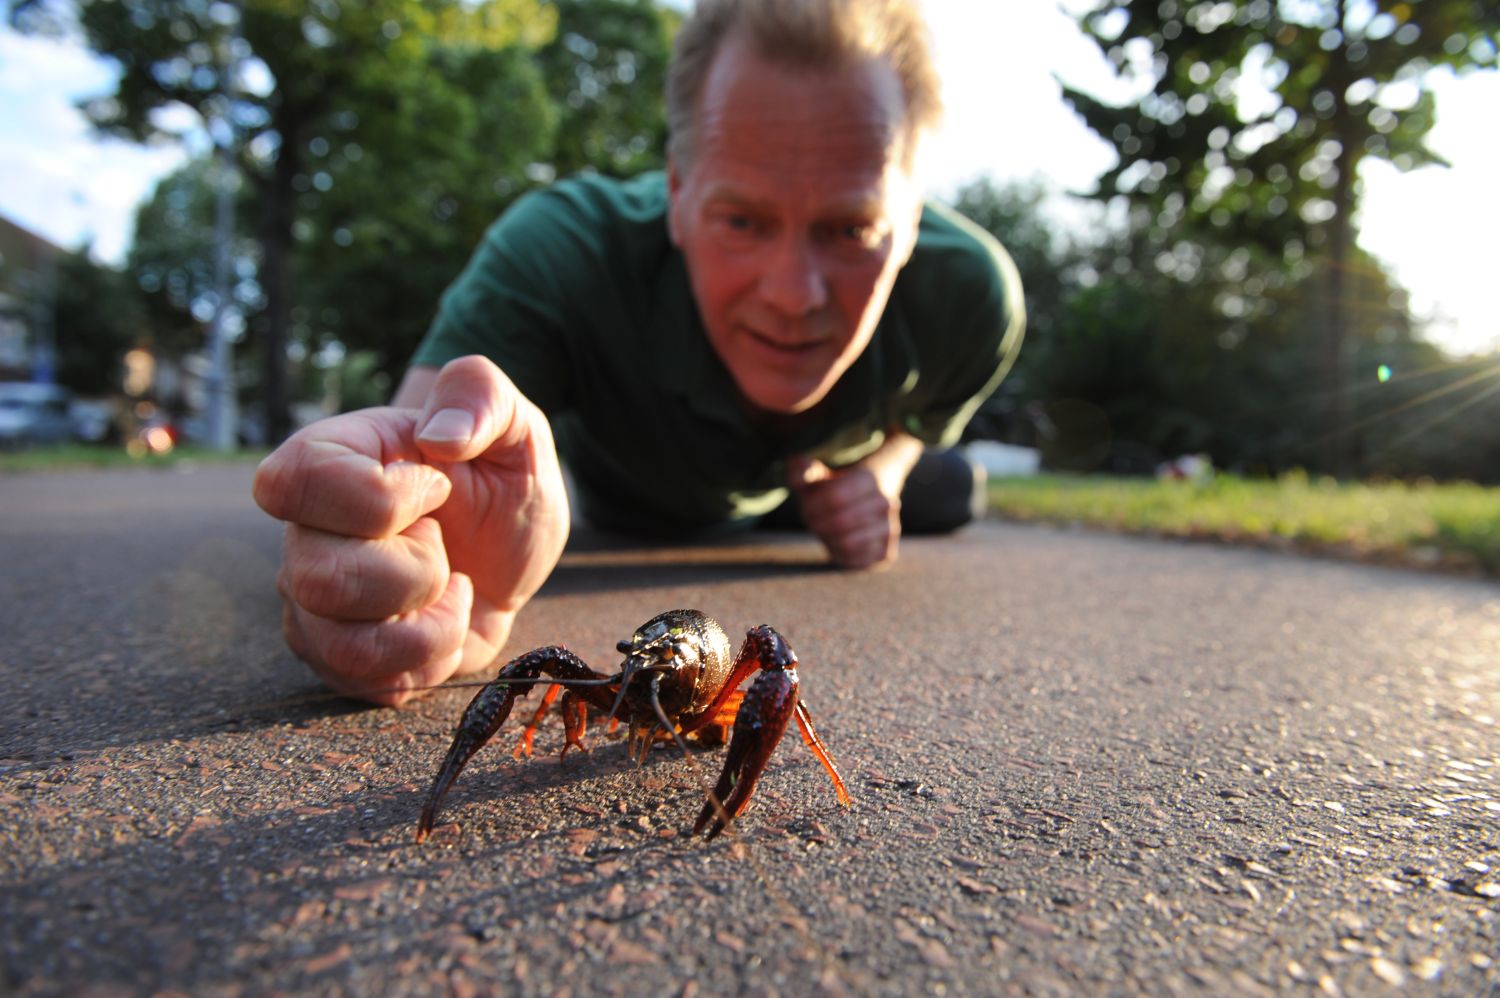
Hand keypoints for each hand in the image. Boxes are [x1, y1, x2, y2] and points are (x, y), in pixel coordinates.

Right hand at [252, 355, 569, 704]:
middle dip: (417, 572)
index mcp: (330, 460)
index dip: (382, 498)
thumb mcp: (512, 424)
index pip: (295, 482)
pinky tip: (446, 621)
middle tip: (445, 545)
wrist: (511, 544)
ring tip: (453, 588)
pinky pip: (368, 684)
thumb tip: (441, 436)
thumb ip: (481, 396)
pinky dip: (431, 661)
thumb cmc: (496, 474)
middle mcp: (304, 534)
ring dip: (430, 625)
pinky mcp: (341, 656)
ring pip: (343, 645)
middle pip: (320, 578)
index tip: (437, 487)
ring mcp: (315, 602)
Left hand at [786, 431, 922, 569]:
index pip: (835, 496)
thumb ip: (800, 470)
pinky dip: (838, 553)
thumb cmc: (831, 488)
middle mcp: (887, 503)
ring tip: (825, 529)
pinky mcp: (886, 553)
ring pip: (849, 543)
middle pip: (840, 522)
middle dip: (817, 523)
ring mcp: (890, 529)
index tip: (806, 504)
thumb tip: (799, 474)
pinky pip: (856, 560)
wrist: (864, 500)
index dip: (812, 504)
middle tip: (811, 520)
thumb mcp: (814, 474)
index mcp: (870, 479)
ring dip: (827, 538)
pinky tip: (837, 541)